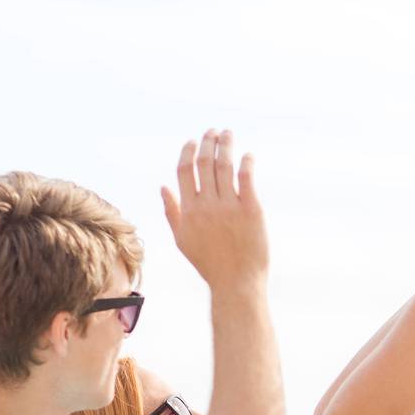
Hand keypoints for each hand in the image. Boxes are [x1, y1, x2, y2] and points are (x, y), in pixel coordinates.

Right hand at [161, 129, 267, 289]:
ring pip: (224, 165)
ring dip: (226, 145)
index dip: (188, 151)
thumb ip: (172, 211)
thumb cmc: (209, 263)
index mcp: (189, 210)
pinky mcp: (251, 210)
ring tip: (228, 134)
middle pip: (205, 162)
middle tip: (214, 131)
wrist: (236, 283)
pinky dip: (246, 162)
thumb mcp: (182, 240)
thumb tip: (163, 186)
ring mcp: (229, 207)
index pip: (184, 170)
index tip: (193, 140)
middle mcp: (207, 205)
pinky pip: (246, 178)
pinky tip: (248, 155)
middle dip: (208, 141)